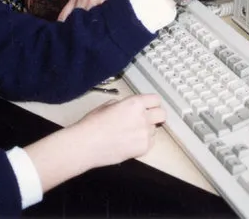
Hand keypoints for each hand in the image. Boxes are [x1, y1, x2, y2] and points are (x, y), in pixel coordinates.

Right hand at [23, 94, 166, 191]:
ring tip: (130, 134)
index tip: (150, 107)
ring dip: (147, 130)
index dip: (152, 103)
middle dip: (156, 116)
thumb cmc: (93, 125)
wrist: (87, 145)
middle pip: (162, 114)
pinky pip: (150, 143)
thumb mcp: (108, 106)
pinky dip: (143, 142)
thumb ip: (123, 105)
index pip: (156, 99)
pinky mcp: (143, 148)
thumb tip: (128, 108)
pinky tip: (129, 142)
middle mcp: (143, 117)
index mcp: (134, 103)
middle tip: (147, 119)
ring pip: (155, 130)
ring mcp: (144, 134)